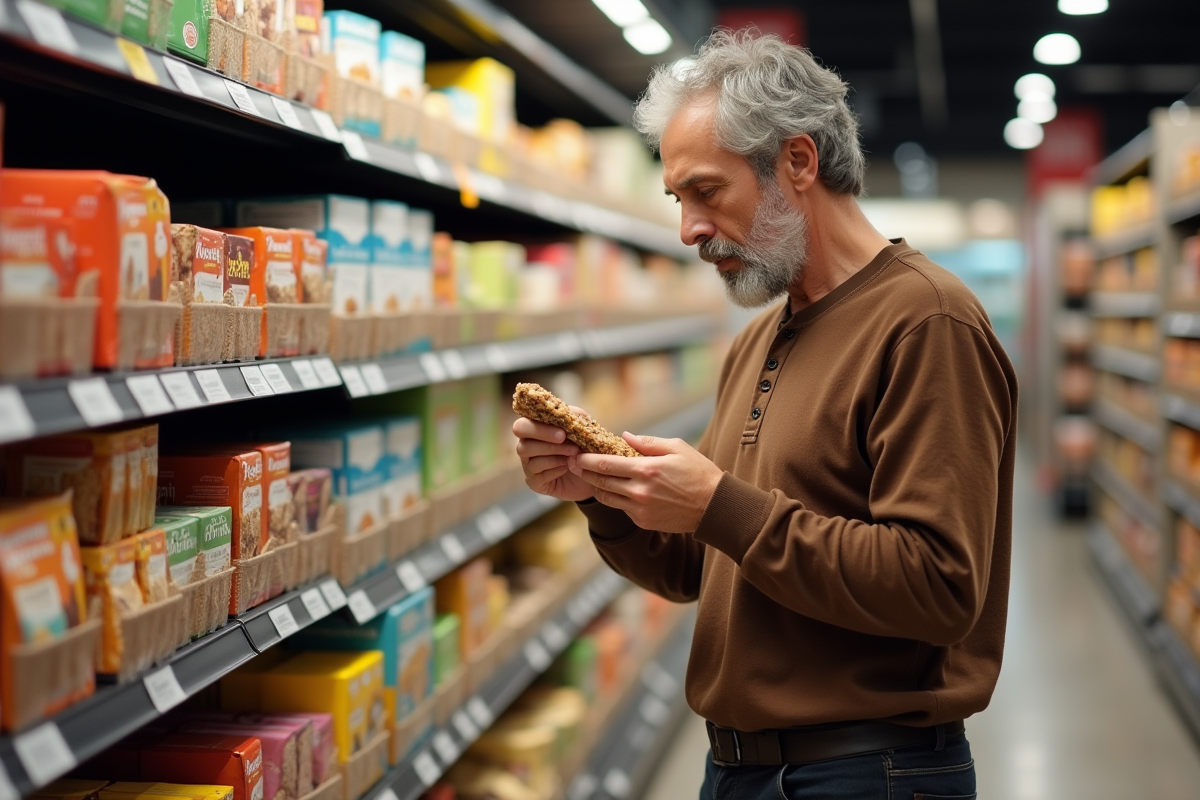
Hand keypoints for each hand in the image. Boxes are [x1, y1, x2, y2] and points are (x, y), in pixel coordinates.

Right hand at [513, 408, 594, 501]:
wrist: (592, 473)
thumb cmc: (583, 447)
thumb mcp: (583, 428)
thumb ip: (575, 417)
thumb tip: (568, 413)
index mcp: (534, 429)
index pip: (522, 425)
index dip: (539, 428)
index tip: (562, 432)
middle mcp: (526, 446)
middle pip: (521, 442)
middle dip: (544, 439)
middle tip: (564, 440)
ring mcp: (528, 465)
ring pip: (531, 459)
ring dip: (555, 455)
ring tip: (573, 454)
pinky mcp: (534, 482)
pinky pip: (539, 475)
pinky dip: (556, 469)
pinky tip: (568, 467)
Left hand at [568, 432, 722, 532]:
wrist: (714, 506)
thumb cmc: (698, 472)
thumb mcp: (677, 448)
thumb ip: (648, 442)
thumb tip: (624, 436)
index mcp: (646, 470)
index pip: (606, 464)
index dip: (587, 460)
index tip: (576, 454)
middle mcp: (639, 491)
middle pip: (601, 482)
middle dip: (584, 472)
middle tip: (573, 463)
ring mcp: (640, 509)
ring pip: (607, 497)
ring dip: (595, 487)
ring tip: (588, 476)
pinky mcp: (643, 521)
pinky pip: (621, 508)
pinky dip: (614, 498)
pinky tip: (612, 489)